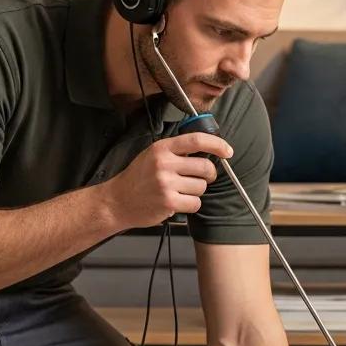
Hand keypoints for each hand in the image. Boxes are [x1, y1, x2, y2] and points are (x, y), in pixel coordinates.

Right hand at [102, 132, 232, 227]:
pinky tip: (177, 202)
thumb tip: (207, 150)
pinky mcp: (168, 202)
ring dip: (196, 191)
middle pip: (205, 167)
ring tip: (180, 191)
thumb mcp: (153, 155)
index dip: (217, 144)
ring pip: (201, 187)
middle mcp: (164, 164)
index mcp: (162, 149)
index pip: (196, 140)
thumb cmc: (138, 178)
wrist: (117, 201)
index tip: (227, 151)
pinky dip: (191, 205)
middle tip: (203, 177)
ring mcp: (166, 184)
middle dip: (209, 174)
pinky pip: (195, 203)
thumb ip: (176, 151)